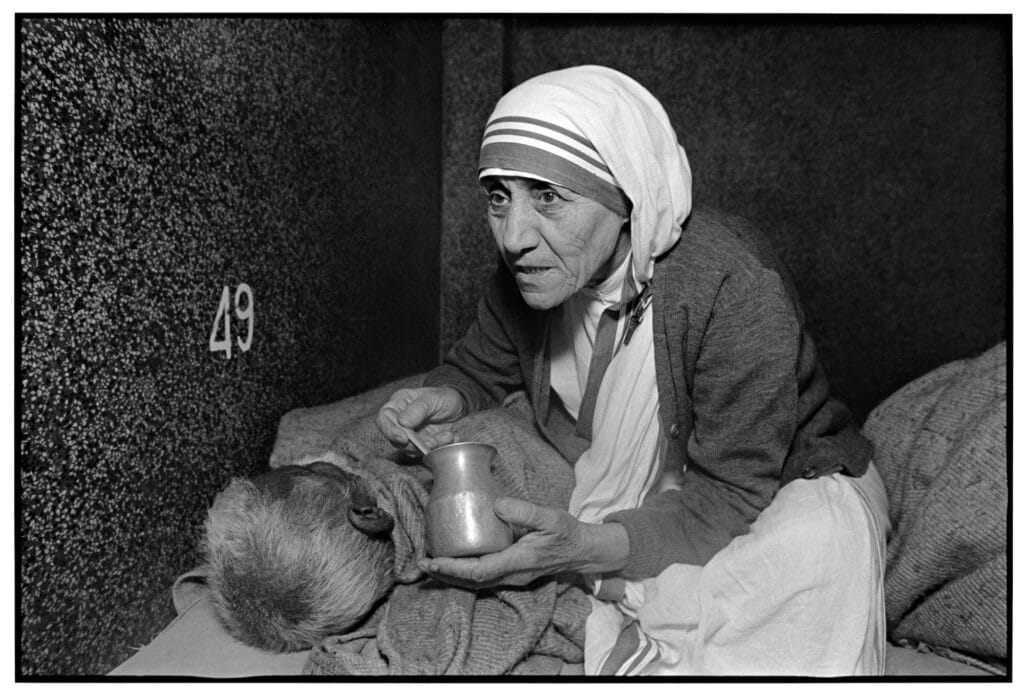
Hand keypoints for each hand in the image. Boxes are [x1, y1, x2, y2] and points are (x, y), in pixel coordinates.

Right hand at [376, 387, 466, 453]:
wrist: (459, 405)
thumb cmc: (443, 396)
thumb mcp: (433, 398)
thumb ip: (418, 409)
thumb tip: (402, 422)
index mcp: (399, 404)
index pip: (384, 418)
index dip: (390, 430)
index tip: (404, 438)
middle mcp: (401, 420)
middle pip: (396, 438)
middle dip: (414, 444)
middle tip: (432, 442)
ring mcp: (412, 434)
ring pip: (411, 448)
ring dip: (429, 446)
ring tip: (447, 436)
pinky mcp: (423, 443)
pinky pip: (426, 451)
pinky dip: (439, 447)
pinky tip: (451, 437)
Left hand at [418, 497, 629, 587]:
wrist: (583, 551)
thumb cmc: (567, 533)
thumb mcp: (551, 517)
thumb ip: (525, 511)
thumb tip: (496, 505)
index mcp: (519, 561)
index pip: (480, 571)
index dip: (454, 568)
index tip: (434, 561)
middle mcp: (512, 575)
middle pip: (472, 581)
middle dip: (445, 574)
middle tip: (422, 564)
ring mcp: (512, 577)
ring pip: (476, 582)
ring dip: (452, 575)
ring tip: (431, 564)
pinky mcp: (512, 573)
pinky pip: (483, 577)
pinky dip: (464, 572)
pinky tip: (453, 561)